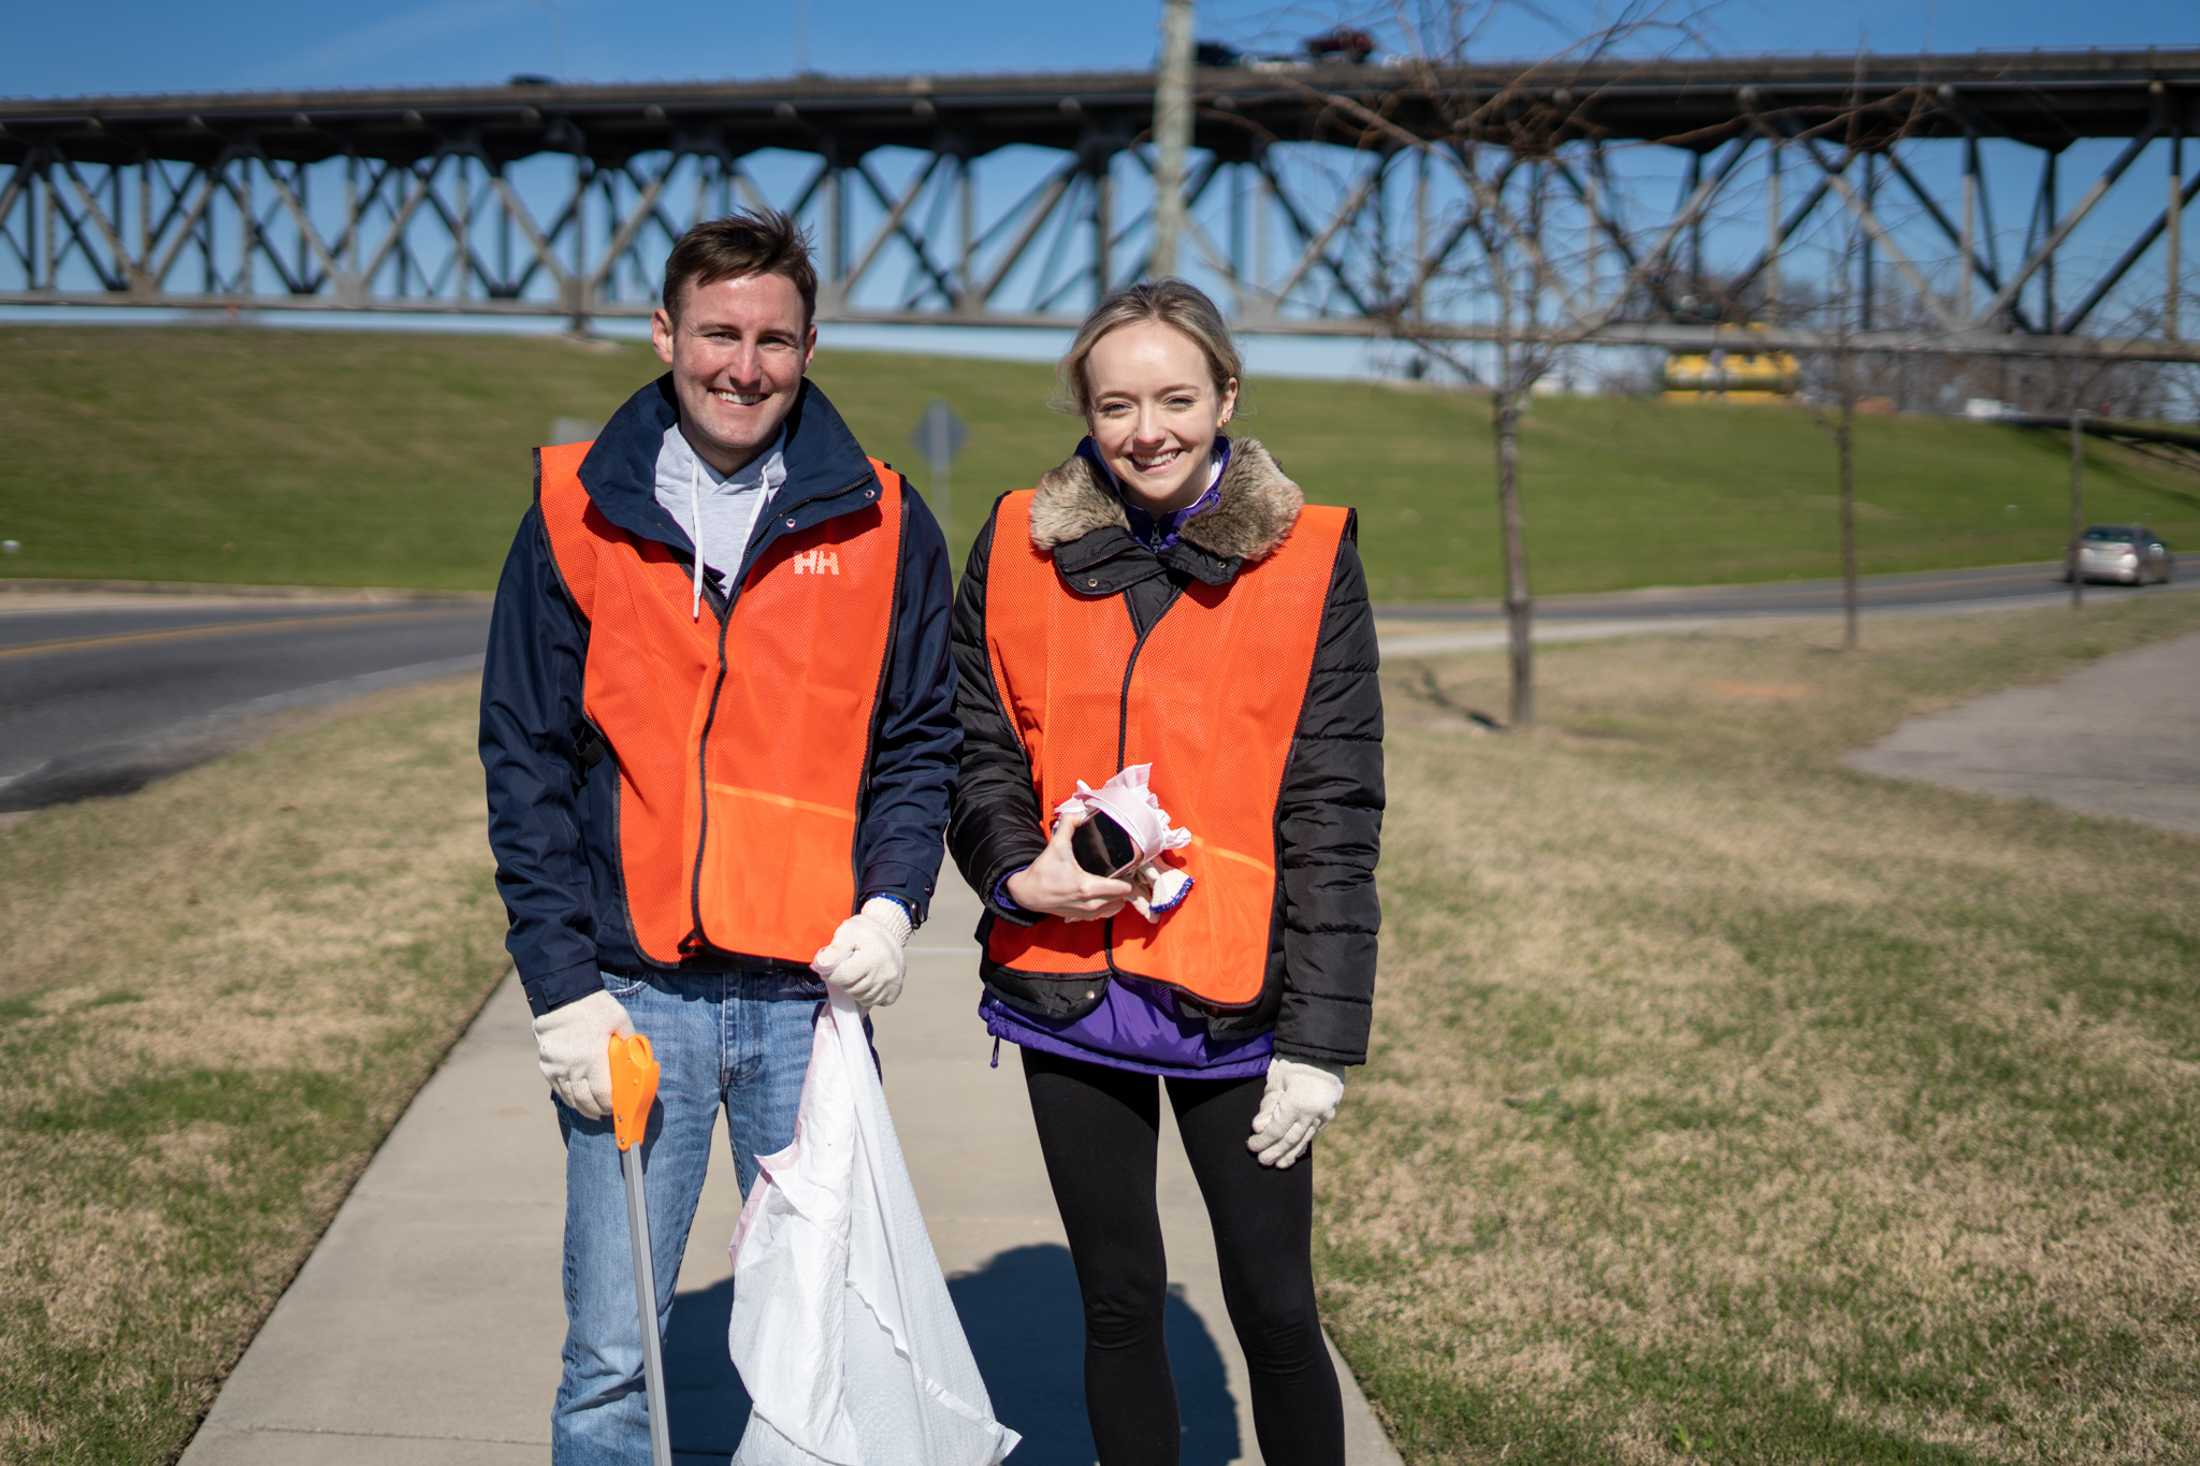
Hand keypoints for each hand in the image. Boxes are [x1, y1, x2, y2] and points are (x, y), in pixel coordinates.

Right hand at [531, 989, 634, 1119]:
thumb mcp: (620, 1021)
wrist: (561, 995)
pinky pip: (558, 1089)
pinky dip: (569, 1097)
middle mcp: (572, 1067)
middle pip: (586, 1102)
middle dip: (599, 1111)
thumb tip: (637, 1061)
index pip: (603, 1095)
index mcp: (593, 1058)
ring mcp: (556, 1068)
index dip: (612, 1106)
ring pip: (570, 1099)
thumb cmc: (595, 1007)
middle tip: (608, 1113)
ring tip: (594, 1111)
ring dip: (583, 1108)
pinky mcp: (546, 1066)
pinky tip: (578, 1100)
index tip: (619, 1108)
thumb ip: (629, 1043)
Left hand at [811, 896, 912, 1009]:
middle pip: (851, 989)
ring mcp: (890, 985)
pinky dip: (866, 995)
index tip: (830, 967)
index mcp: (872, 958)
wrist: (890, 932)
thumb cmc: (865, 932)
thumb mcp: (847, 931)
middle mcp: (884, 974)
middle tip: (844, 968)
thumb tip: (820, 965)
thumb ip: (834, 949)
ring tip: (855, 973)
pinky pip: (874, 1002)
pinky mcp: (894, 992)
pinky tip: (866, 980)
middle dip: (843, 981)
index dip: (831, 974)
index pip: (843, 977)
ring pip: (862, 998)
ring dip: (854, 989)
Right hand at [1004, 809, 1135, 921]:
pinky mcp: (1082, 917)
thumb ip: (1069, 825)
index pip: (1123, 888)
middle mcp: (1090, 903)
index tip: (1126, 868)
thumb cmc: (1043, 871)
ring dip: (1117, 898)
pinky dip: (1108, 905)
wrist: (1028, 893)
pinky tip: (1104, 894)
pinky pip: (1104, 914)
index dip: (1128, 878)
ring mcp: (1087, 913)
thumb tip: (1080, 813)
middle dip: (1124, 887)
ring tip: (1114, 884)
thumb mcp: (1056, 845)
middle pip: (1122, 899)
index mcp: (1088, 886)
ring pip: (1115, 908)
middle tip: (1121, 874)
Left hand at [1247, 1057, 1344, 1167]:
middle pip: (1290, 1139)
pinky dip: (1303, 1144)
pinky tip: (1295, 1152)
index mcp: (1297, 1103)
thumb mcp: (1277, 1080)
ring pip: (1304, 1139)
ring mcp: (1323, 1115)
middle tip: (1263, 1161)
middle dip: (1275, 1152)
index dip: (1263, 1140)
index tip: (1251, 1146)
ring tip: (1279, 1165)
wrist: (1324, 1052)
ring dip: (1290, 1153)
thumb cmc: (1295, 1063)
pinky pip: (1314, 1134)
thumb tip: (1259, 1129)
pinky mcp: (1328, 1115)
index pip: (1276, 1130)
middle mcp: (1312, 1113)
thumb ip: (1268, 1106)